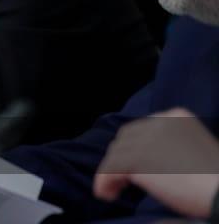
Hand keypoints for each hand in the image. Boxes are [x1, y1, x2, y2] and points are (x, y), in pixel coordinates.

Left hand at [94, 108, 218, 218]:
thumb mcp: (192, 149)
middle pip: (126, 139)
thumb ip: (169, 145)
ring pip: (115, 154)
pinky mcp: (138, 159)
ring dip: (111, 172)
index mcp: (175, 117)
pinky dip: (104, 182)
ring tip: (114, 189)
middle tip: (122, 180)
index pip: (141, 128)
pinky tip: (107, 194)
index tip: (133, 166)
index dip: (133, 148)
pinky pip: (110, 169)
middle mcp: (159, 122)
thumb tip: (142, 156)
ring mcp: (147, 140)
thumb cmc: (214, 179)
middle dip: (120, 158)